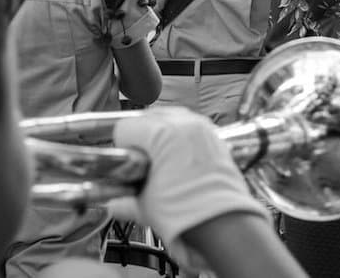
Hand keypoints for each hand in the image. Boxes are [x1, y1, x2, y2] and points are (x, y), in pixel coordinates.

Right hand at [108, 107, 268, 272]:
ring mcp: (203, 129)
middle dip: (140, 138)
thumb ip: (125, 200)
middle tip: (138, 161)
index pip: (126, 127)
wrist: (223, 223)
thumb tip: (116, 205)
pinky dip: (181, 136)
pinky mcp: (215, 137)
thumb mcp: (145, 205)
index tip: (123, 160)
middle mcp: (185, 125)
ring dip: (160, 133)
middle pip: (149, 117)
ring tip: (158, 159)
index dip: (120, 145)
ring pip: (172, 117)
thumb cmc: (190, 214)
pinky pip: (192, 125)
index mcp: (162, 134)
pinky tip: (177, 158)